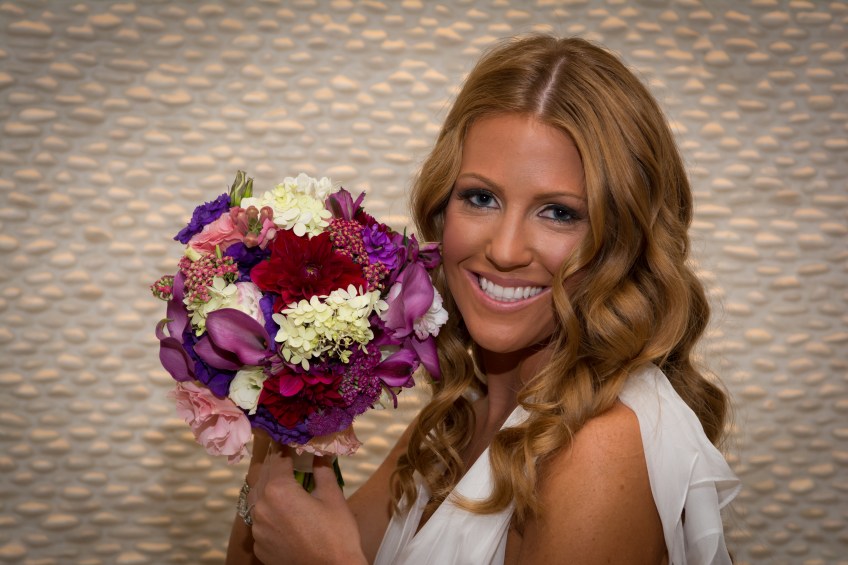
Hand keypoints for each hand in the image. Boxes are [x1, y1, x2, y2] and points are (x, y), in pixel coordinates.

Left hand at [249, 444, 367, 564]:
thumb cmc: (336, 534)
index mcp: (278, 490)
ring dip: (268, 487)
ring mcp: (258, 529)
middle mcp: (261, 507)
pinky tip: (284, 512)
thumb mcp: (333, 497)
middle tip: (285, 456)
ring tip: (283, 481)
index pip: (277, 459)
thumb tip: (320, 453)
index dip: (284, 447)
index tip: (289, 439)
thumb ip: (322, 471)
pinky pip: (260, 521)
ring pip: (257, 499)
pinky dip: (269, 512)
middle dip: (274, 464)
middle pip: (262, 476)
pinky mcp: (260, 546)